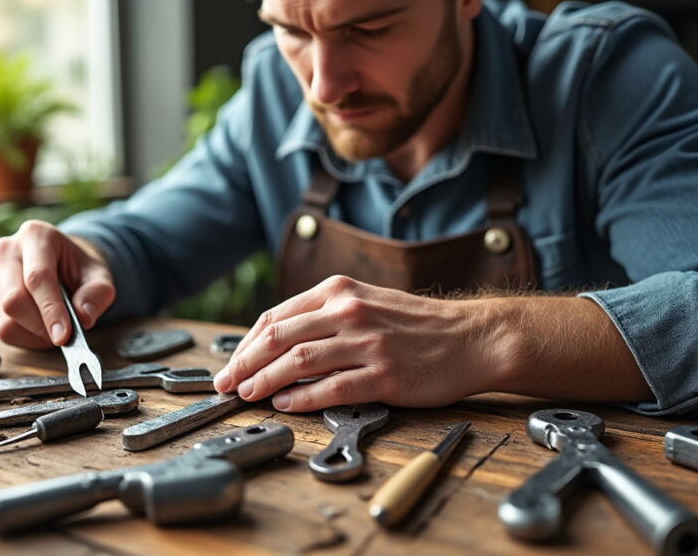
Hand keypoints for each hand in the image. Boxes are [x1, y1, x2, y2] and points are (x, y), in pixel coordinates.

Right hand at [0, 220, 114, 348]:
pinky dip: (26, 337)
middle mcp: (7, 250)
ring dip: (35, 334)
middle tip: (65, 337)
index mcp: (36, 235)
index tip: (63, 335)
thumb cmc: (80, 268)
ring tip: (56, 327)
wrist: (63, 263)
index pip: (38, 277)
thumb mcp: (99, 276)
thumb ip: (97, 294)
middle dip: (41, 326)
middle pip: (14, 300)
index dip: (50, 309)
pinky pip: (2, 328)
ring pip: (6, 319)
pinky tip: (41, 326)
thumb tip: (83, 316)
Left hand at [213, 275, 498, 411]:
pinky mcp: (384, 374)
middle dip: (244, 364)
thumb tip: (277, 343)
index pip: (275, 316)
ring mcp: (367, 343)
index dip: (246, 344)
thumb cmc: (417, 325)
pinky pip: (332, 388)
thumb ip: (324, 316)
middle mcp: (349, 312)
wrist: (471, 338)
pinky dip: (302, 399)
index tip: (231, 364)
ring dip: (264, 381)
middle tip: (226, 384)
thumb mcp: (366, 302)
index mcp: (339, 291)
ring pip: (298, 362)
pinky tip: (286, 405)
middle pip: (278, 337)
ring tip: (247, 395)